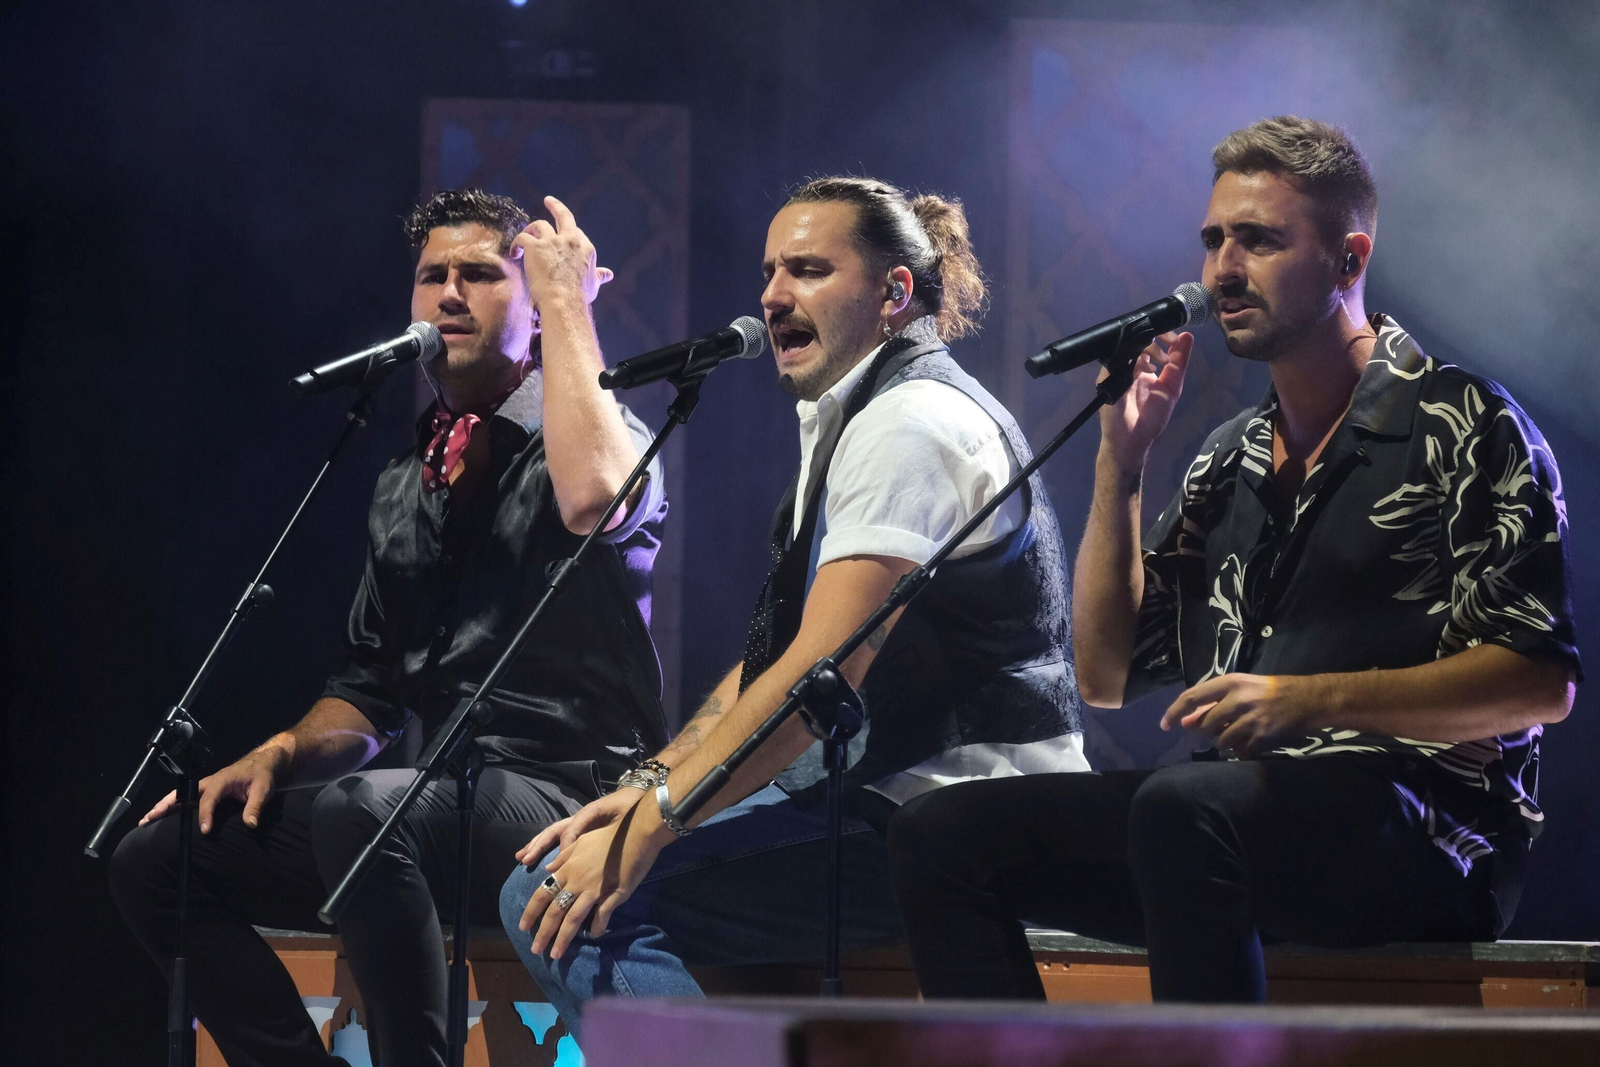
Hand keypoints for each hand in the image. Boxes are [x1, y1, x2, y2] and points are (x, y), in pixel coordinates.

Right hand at [136, 745, 288, 833]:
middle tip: (149, 819)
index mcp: (221, 780)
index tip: (204, 830)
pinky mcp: (205, 791)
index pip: (209, 799)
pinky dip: (171, 807)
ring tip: (145, 820)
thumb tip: (250, 824)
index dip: (205, 814)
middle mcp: (209, 782)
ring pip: (179, 796)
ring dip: (162, 807)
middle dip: (165, 806)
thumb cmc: (262, 775)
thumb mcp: (263, 789)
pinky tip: (159, 818)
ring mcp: (205, 786)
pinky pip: (185, 799)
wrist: (262, 763)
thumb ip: (256, 806)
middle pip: (183, 794)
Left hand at [511, 195, 613, 312]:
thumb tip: (609, 274)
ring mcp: (552, 241)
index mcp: (585, 248)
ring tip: (523, 241)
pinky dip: (516, 243)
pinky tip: (514, 252)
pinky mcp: (535, 246)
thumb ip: (599, 275)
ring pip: (538, 225)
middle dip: (555, 206)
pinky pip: (522, 237)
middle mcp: (570, 240)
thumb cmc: (579, 297)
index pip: (576, 233)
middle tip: (548, 200)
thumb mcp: (593, 284)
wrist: (564, 303)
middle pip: (563, 215)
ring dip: (530, 230)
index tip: (562, 238)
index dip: (568, 235)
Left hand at [516, 796, 673, 959]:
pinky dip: (597, 927)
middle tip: (535, 949)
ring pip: (573, 918)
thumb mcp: (582, 841)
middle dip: (543, 932)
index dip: (531, 911)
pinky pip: (602, 915)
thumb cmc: (610, 835)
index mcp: (568, 868)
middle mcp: (577, 881)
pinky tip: (595, 935)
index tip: (523, 926)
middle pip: (555, 911)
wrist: (637, 831)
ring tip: (555, 954)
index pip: (543, 893)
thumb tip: (548, 870)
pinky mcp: (614, 894)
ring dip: (563, 938)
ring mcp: (595, 889)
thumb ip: (564, 856)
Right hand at [1098, 331, 1191, 471]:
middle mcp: (1127, 367)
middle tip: (1170, 346)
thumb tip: (1187, 335)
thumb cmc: (1151, 417)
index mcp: (1141, 367)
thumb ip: (1179, 362)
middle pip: (1137, 340)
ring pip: (1127, 347)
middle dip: (1156, 338)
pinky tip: (1146, 369)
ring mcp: (1116, 372)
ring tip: (1162, 362)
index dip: (1162, 335)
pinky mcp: (1107, 380)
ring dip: (1146, 349)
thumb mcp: (1172, 386)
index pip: (1148, 341)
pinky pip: (1116, 362)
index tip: (1176, 338)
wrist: (1132, 441)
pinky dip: (1132, 360)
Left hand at [1161, 673, 1320, 756]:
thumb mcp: (1240, 688)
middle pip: (1205, 726)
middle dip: (1209, 731)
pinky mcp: (1262, 737)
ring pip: (1220, 741)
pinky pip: (1239, 752)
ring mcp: (1250, 720)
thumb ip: (1212, 704)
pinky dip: (1241, 750)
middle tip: (1225, 725)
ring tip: (1241, 731)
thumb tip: (1184, 722)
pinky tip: (1252, 739)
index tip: (1164, 725)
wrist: (1308, 700)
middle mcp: (1238, 699)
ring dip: (1225, 742)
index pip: (1192, 697)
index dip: (1174, 712)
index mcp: (1230, 683)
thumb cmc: (1269, 691)